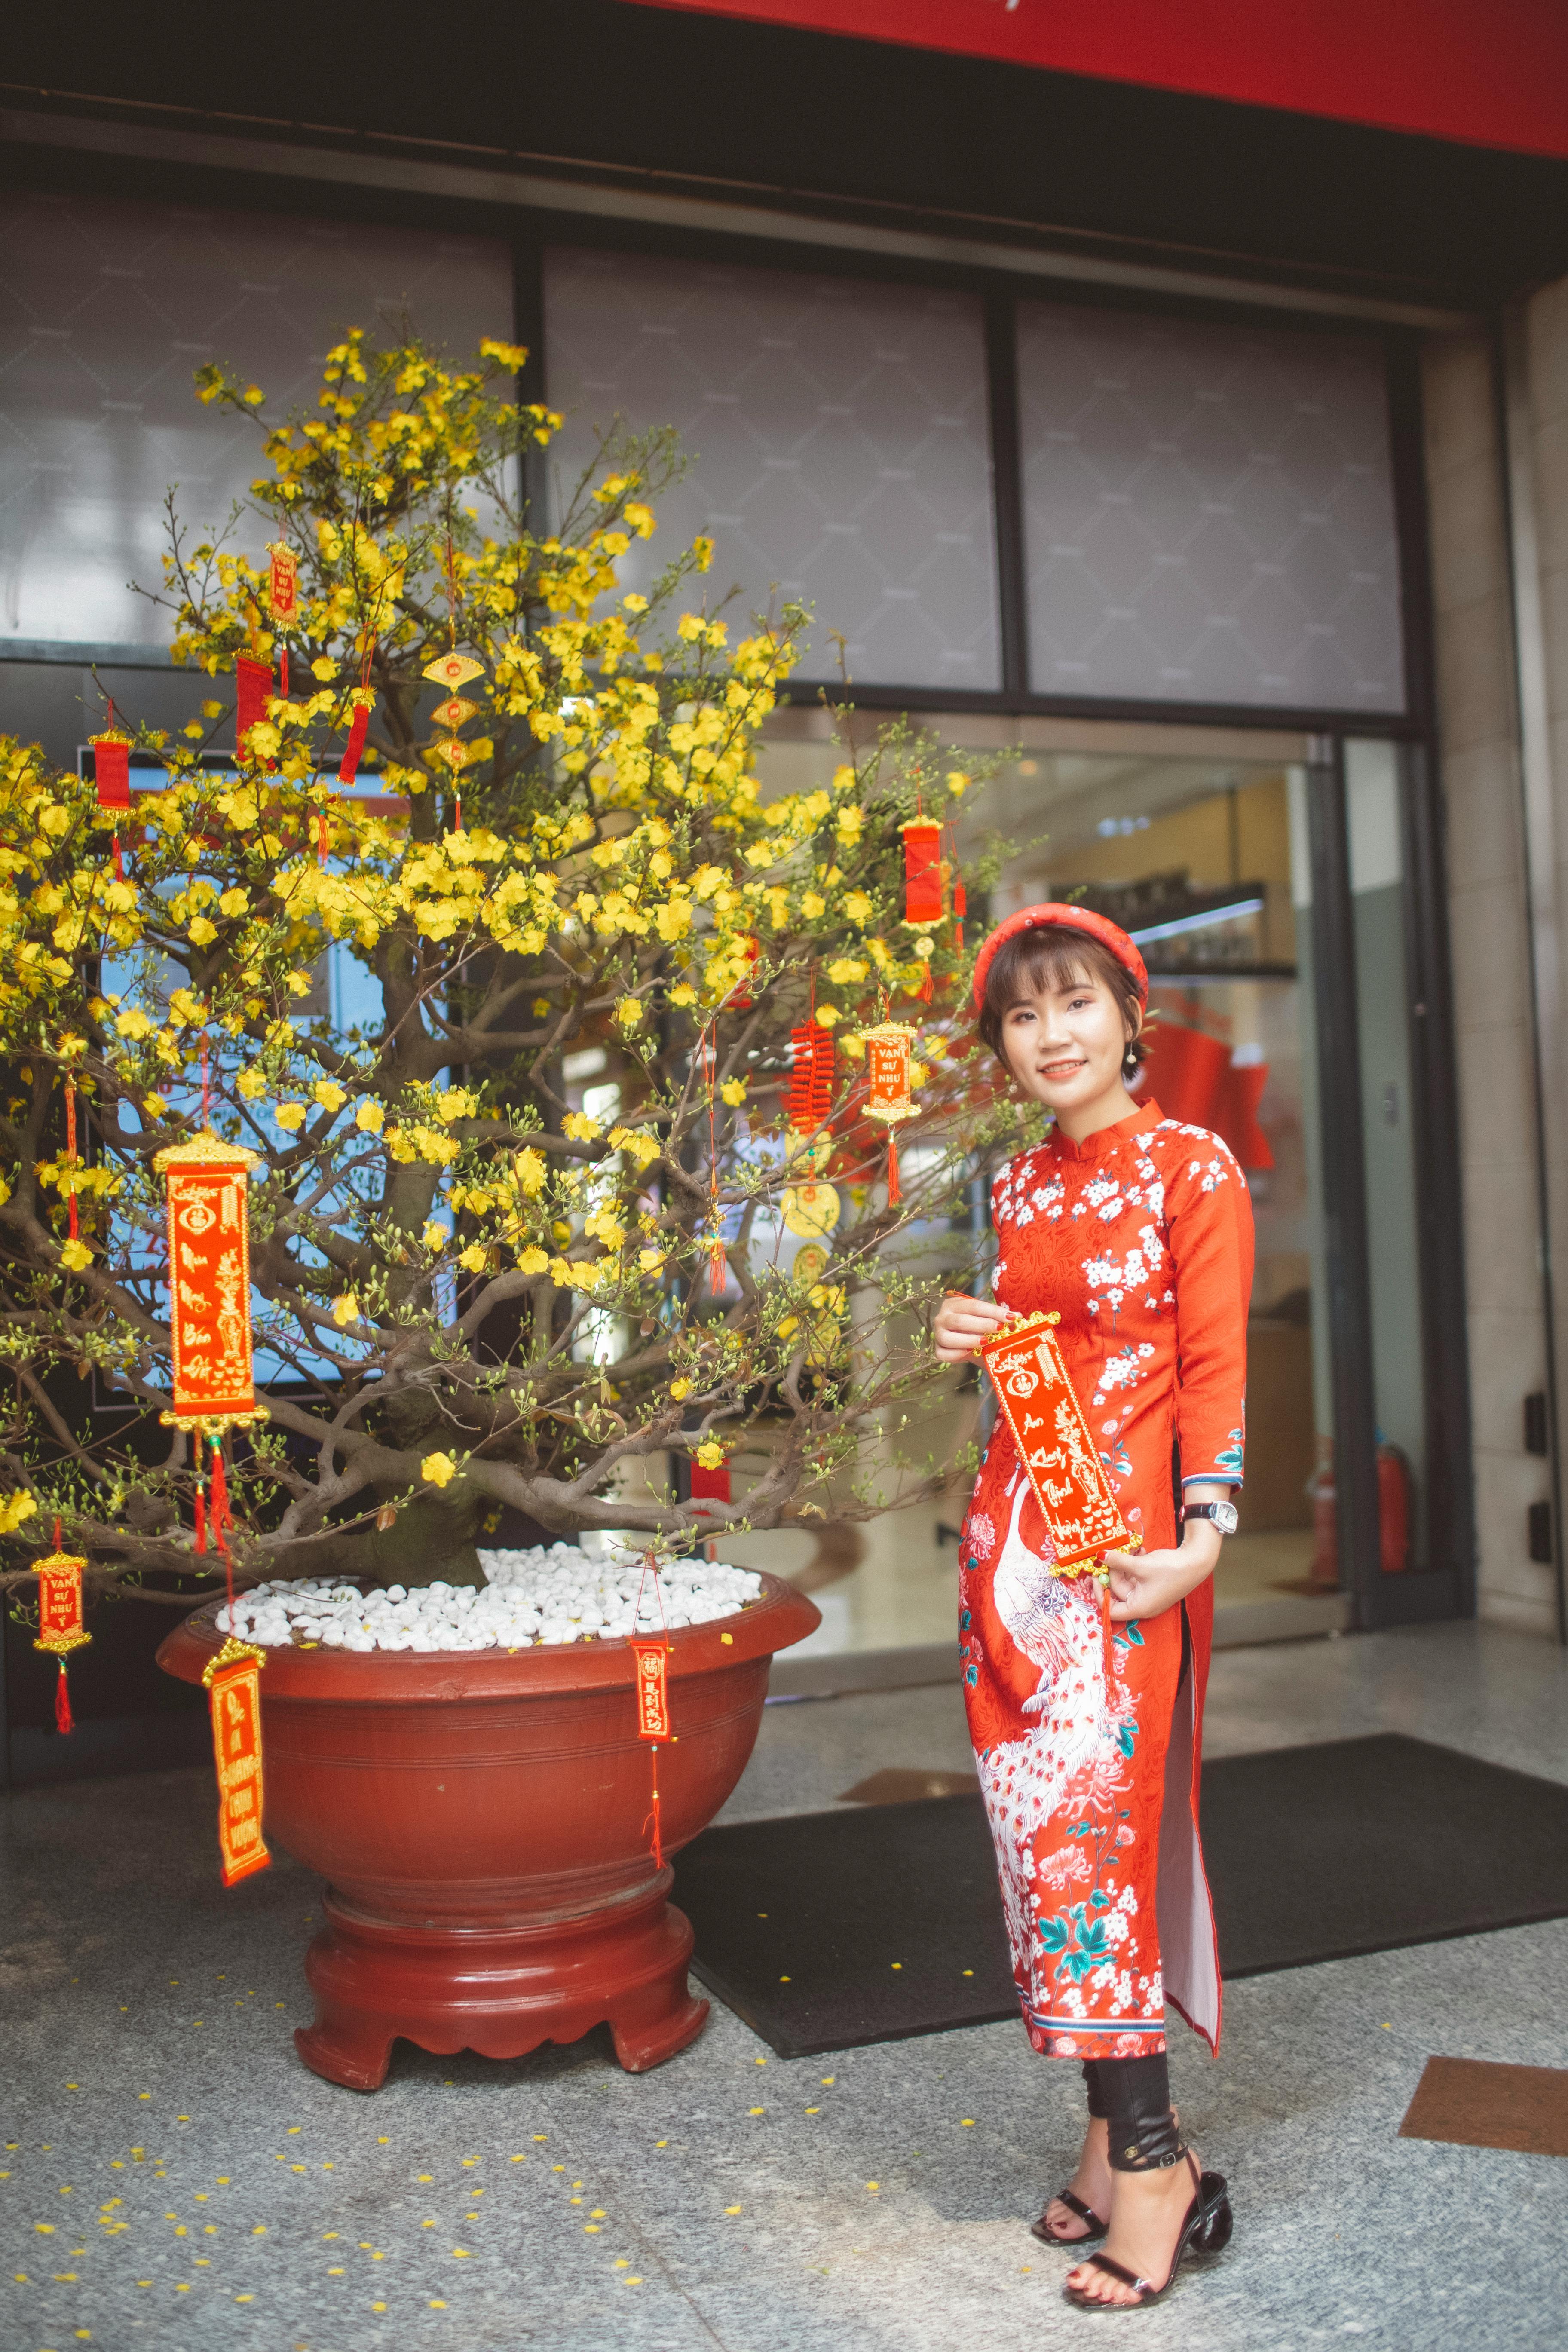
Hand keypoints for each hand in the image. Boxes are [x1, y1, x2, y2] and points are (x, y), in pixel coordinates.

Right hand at [934, 1290, 1012, 1362]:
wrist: (968, 1344)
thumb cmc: (977, 1328)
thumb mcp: (988, 1320)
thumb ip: (999, 1318)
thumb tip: (1018, 1317)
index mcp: (954, 1304)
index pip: (974, 1306)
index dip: (993, 1311)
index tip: (1010, 1317)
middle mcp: (942, 1317)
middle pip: (960, 1320)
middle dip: (982, 1325)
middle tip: (999, 1329)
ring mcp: (937, 1334)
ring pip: (948, 1338)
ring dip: (969, 1340)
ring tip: (986, 1342)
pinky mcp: (937, 1350)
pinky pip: (944, 1354)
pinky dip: (957, 1355)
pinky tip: (969, 1353)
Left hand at [1102, 1526, 1220, 1622]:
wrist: (1196, 1561)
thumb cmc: (1170, 1569)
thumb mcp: (1139, 1565)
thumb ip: (1117, 1561)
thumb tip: (1099, 1555)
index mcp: (1139, 1607)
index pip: (1110, 1609)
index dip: (1099, 1593)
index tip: (1095, 1576)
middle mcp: (1143, 1604)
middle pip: (1118, 1590)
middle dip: (1115, 1570)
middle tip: (1115, 1553)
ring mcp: (1148, 1593)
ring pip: (1127, 1579)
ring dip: (1125, 1563)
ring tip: (1131, 1548)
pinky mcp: (1153, 1583)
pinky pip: (1137, 1575)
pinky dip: (1135, 1562)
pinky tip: (1140, 1550)